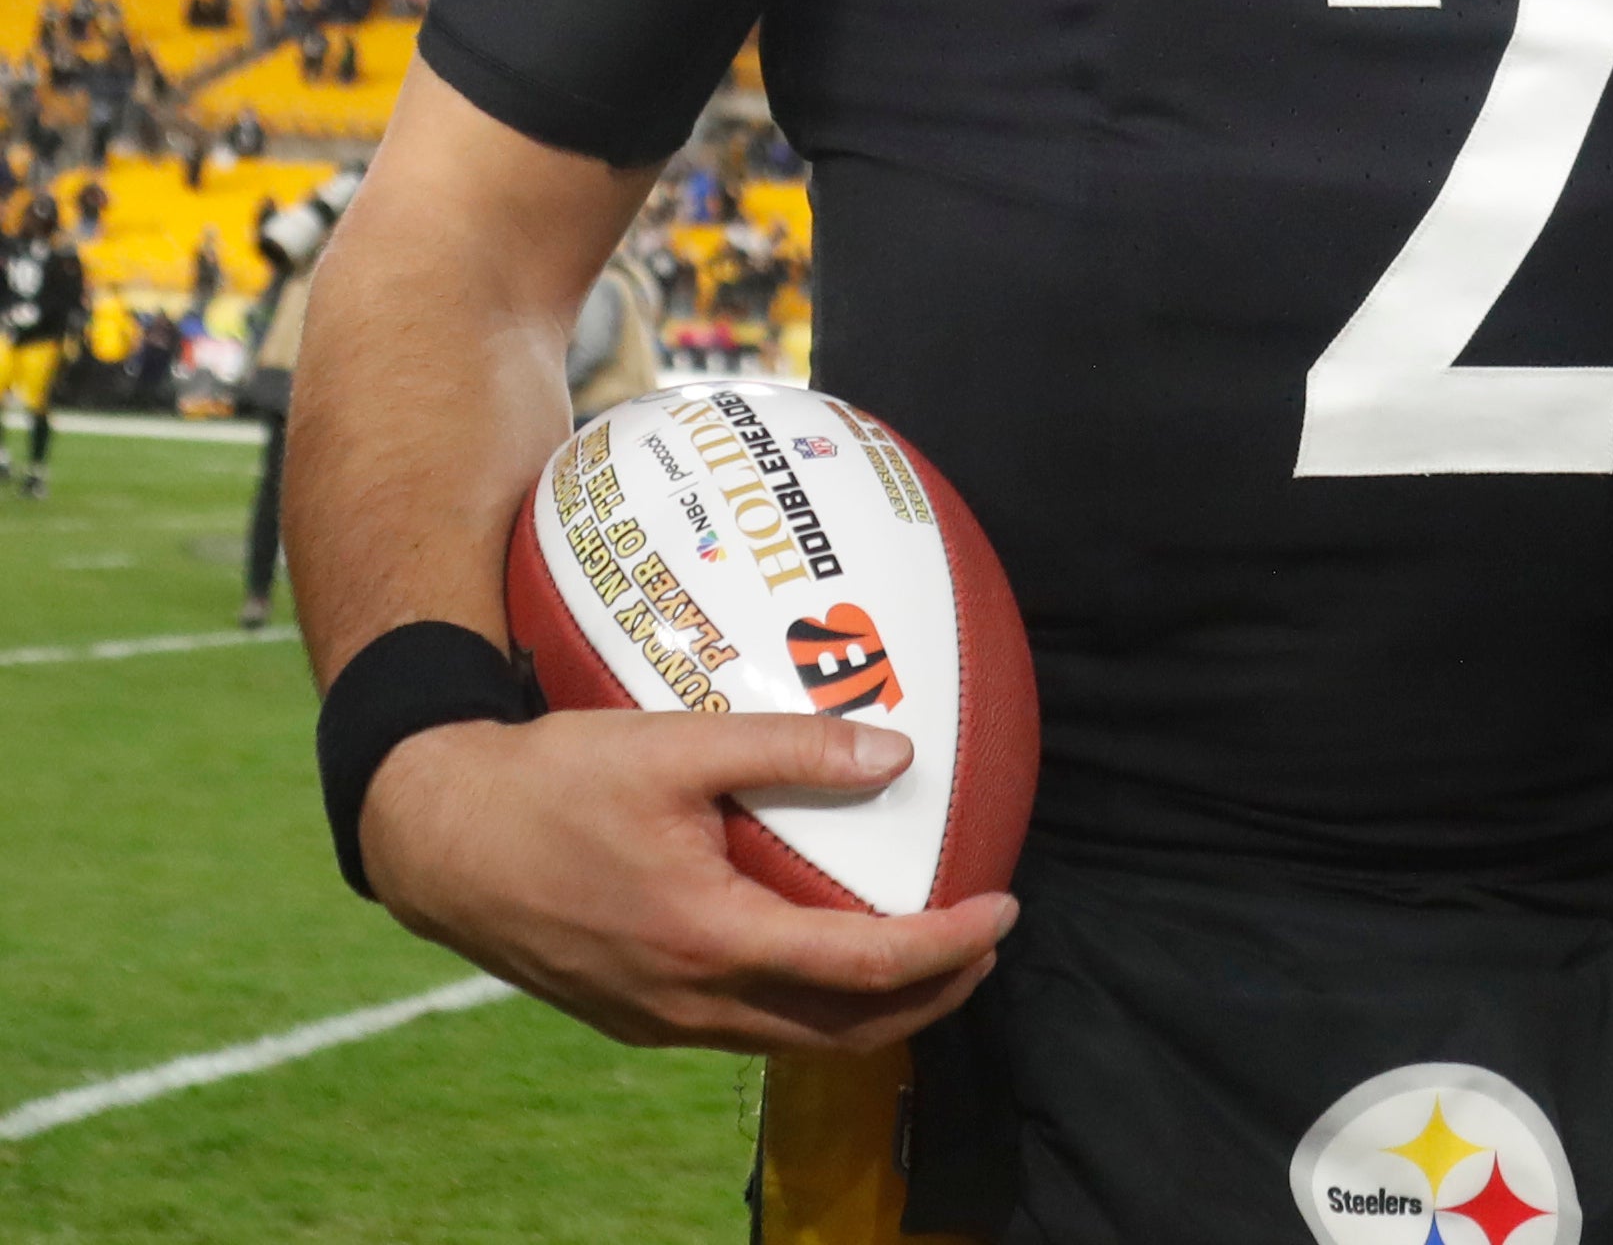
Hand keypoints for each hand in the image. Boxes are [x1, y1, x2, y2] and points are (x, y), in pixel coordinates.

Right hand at [360, 710, 1015, 1053]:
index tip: (1005, 907)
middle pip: (846, 1031)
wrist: (435, 837)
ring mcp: (657, 1019)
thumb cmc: (550, 780)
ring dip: (876, 1010)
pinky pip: (747, 1028)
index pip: (865, 969)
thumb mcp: (674, 744)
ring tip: (929, 952)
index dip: (949, 947)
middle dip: (935, 997)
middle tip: (986, 942)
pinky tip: (828, 953)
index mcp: (708, 939)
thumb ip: (791, 748)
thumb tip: (899, 752)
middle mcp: (689, 1001)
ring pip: (797, 1041)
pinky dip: (811, 1004)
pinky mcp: (635, 1015)